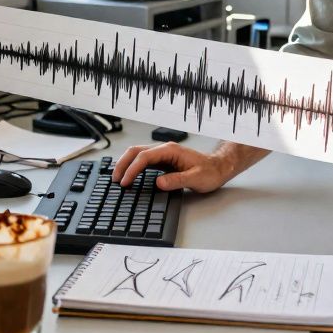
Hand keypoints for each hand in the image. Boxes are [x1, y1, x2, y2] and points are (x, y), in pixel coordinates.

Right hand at [111, 142, 231, 192]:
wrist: (218, 168)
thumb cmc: (210, 172)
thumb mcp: (196, 179)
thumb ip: (177, 181)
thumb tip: (159, 182)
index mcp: (171, 151)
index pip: (145, 157)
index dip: (132, 169)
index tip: (125, 182)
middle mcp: (165, 150)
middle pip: (136, 151)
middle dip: (123, 164)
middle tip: (115, 179)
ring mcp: (163, 155)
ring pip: (138, 154)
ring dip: (126, 164)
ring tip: (117, 178)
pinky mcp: (163, 162)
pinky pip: (143, 161)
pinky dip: (133, 167)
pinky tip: (129, 175)